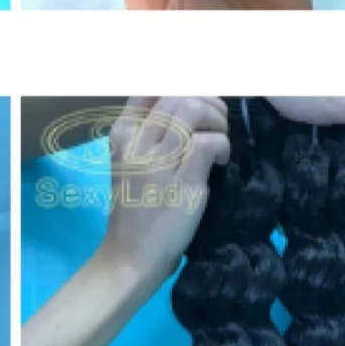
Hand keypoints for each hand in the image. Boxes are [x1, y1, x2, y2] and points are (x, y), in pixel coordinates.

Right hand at [94, 96, 230, 291]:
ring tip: (220, 140)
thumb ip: (148, 135)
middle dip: (208, 103)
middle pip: (177, 94)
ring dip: (217, 120)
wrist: (131, 256)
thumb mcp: (130, 165)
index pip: (150, 89)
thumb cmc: (135, 212)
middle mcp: (135, 142)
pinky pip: (208, 142)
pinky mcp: (182, 181)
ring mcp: (157, 161)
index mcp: (122, 135)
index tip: (198, 105)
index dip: (183, 89)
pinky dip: (222, 145)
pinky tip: (219, 162)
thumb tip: (186, 104)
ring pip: (192, 109)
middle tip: (217, 125)